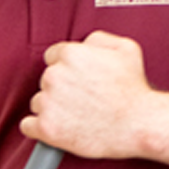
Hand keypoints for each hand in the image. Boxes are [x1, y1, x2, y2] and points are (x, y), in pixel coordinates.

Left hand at [24, 31, 157, 159]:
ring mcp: (49, 103)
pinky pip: (28, 126)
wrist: (140, 124)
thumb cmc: (134, 91)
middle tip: (82, 100)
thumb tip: (85, 43)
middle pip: (46, 80)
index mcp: (70, 55)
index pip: (53, 57)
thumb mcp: (126, 49)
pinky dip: (39, 128)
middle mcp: (55, 76)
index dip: (67, 70)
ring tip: (76, 116)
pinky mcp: (47, 128)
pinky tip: (56, 128)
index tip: (77, 81)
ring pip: (38, 102)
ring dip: (52, 109)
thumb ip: (98, 39)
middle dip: (61, 89)